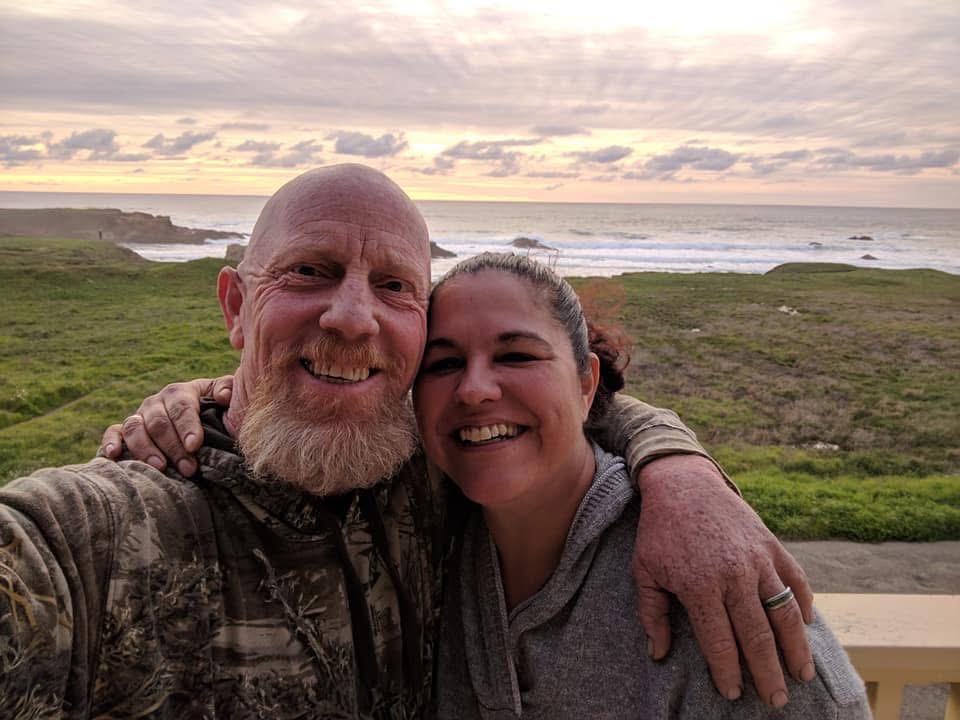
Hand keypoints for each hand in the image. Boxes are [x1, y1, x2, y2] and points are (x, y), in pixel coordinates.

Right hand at [98, 376, 233, 475]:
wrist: (199, 418)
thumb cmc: (215, 411)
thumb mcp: (223, 397)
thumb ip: (227, 390)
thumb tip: (224, 396)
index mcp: (180, 393)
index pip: (182, 406)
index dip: (187, 425)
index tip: (195, 445)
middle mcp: (156, 402)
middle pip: (159, 422)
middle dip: (173, 447)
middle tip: (189, 468)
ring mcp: (139, 416)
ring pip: (135, 427)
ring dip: (146, 449)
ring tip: (160, 467)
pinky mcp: (125, 430)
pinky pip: (114, 432)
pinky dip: (111, 441)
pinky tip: (114, 454)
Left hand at [632, 454, 813, 707]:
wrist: (683, 483)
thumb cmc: (660, 530)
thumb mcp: (645, 570)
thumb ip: (651, 613)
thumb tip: (658, 653)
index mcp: (700, 586)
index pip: (719, 642)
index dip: (728, 672)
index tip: (733, 693)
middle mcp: (734, 575)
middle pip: (758, 636)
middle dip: (768, 674)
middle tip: (776, 701)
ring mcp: (757, 559)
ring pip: (785, 613)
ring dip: (796, 648)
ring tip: (802, 675)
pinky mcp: (771, 545)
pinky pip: (795, 581)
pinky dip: (804, 604)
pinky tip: (807, 626)